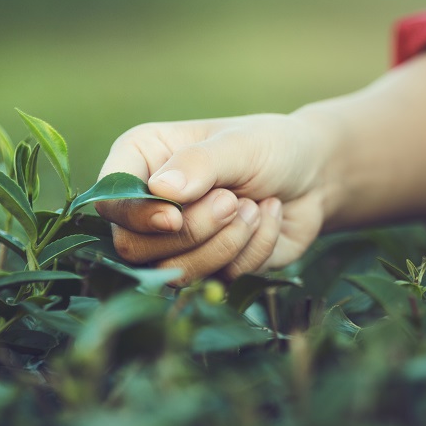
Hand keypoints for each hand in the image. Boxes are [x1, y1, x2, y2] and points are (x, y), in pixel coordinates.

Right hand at [95, 113, 333, 285]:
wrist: (314, 176)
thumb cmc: (271, 146)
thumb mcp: (239, 144)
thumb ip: (200, 163)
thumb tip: (160, 191)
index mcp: (142, 159)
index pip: (111, 202)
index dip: (135, 217)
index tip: (173, 217)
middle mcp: (150, 204)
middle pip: (134, 247)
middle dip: (192, 231)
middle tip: (232, 202)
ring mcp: (177, 241)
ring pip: (175, 272)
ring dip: (225, 243)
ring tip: (253, 208)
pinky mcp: (209, 268)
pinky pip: (219, 280)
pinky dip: (252, 251)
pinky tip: (267, 217)